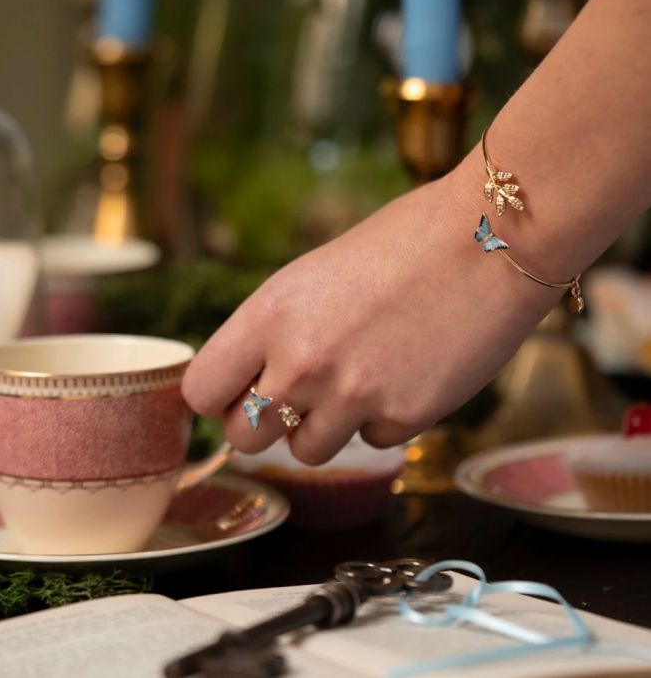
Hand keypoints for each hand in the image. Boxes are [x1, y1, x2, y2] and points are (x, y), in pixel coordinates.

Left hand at [182, 165, 560, 464]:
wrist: (492, 239)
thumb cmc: (403, 243)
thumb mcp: (315, 278)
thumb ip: (276, 332)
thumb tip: (254, 378)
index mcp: (269, 315)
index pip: (201, 391)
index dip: (218, 396)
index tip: (236, 392)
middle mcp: (300, 364)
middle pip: (242, 439)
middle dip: (263, 424)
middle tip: (295, 398)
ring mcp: (351, 398)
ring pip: (304, 453)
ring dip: (324, 428)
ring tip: (360, 379)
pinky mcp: (403, 419)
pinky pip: (369, 442)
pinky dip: (381, 420)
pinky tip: (407, 374)